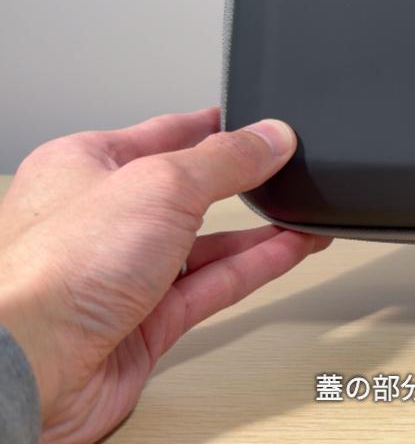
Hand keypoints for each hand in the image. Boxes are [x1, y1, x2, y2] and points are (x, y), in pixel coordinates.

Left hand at [0, 108, 330, 442]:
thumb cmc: (57, 272)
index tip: (257, 124)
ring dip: (259, 231)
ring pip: (205, 244)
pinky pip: (213, 286)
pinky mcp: (146, 322)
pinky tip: (289, 249)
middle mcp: (100, 220)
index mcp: (83, 166)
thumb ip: (225, 159)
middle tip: (288, 168)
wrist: (35, 365)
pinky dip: (255, 267)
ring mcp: (123, 274)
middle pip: (186, 192)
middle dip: (240, 183)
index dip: (213, 127)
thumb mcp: (161, 184)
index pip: (162, 135)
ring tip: (304, 213)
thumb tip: (271, 137)